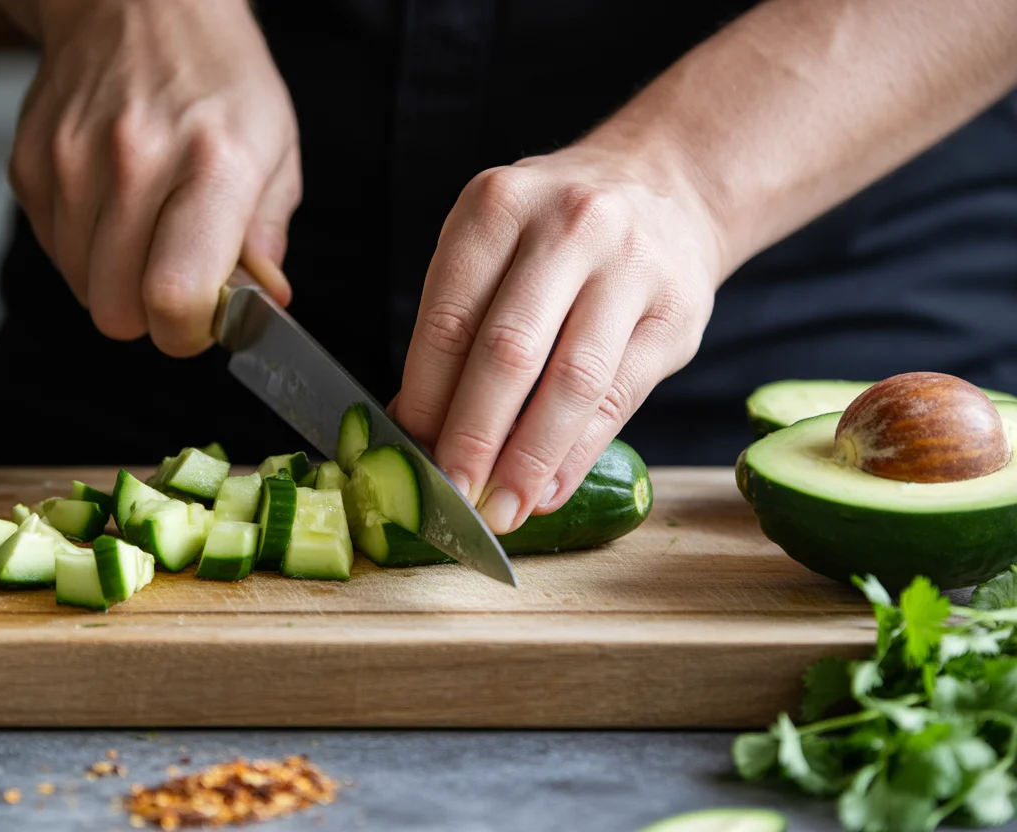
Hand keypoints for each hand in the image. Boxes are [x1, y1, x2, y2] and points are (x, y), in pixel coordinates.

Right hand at [8, 0, 296, 355]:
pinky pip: (53, 249)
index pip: (175, 295)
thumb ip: (267, 237)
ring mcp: (73, 160)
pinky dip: (84, 247)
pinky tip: (114, 205)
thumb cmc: (217, 75)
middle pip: (117, 309)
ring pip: (81, 287)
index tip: (201, 321)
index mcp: (213, 164)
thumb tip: (261, 303)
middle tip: (176, 281)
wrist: (139, 2)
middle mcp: (135, 160)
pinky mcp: (30, 161)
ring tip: (147, 230)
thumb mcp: (276, 151)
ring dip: (115, 280)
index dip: (187, 331)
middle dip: (150, 315)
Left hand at [391, 143, 722, 533]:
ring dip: (530, 458)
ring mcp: (631, 266)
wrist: (667, 187)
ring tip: (502, 508)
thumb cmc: (556, 234)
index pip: (449, 318)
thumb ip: (458, 324)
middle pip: (509, 351)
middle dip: (474, 436)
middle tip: (452, 494)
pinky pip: (619, 398)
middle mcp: (568, 226)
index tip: (410, 454)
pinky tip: (548, 491)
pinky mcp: (677, 312)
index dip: (426, 398)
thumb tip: (416, 426)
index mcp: (499, 206)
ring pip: (572, 381)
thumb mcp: (495, 245)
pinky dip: (577, 454)